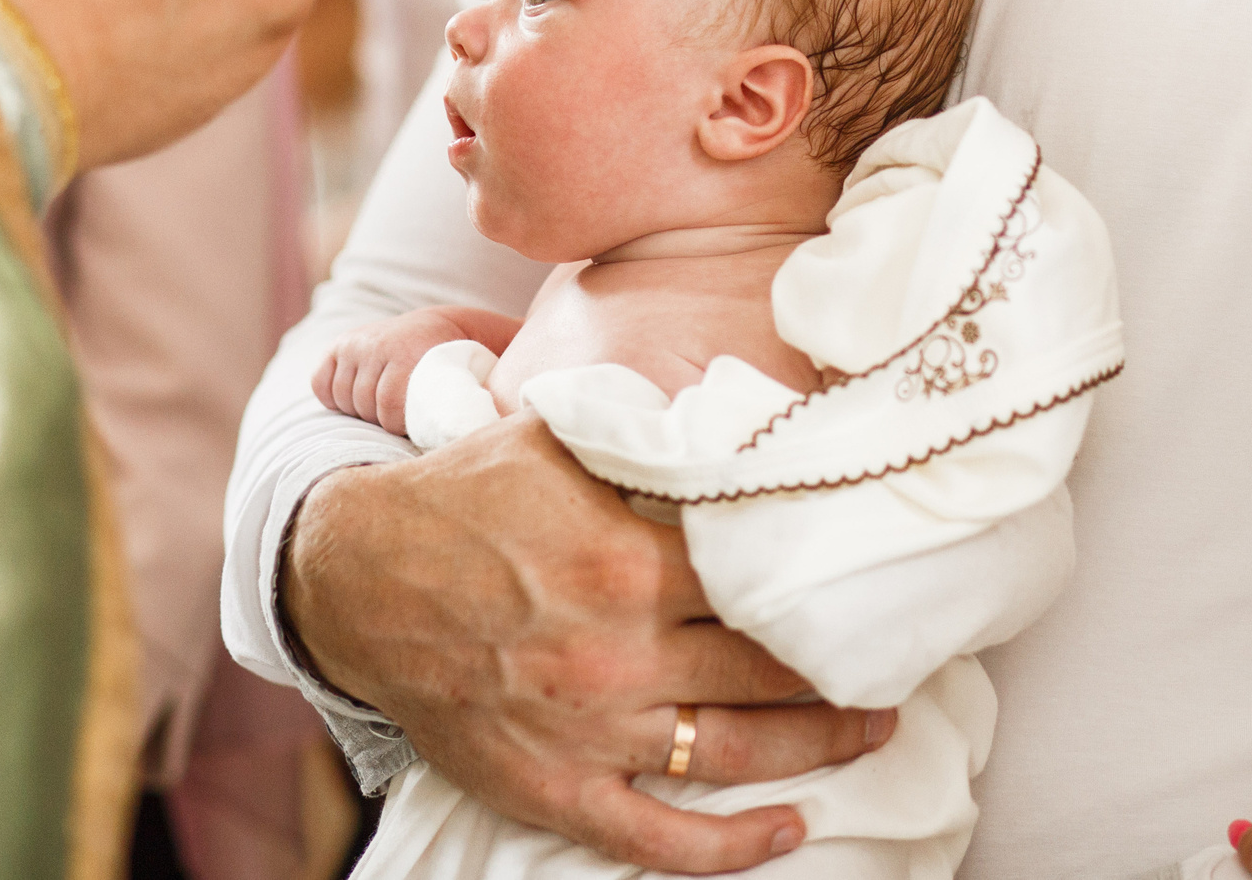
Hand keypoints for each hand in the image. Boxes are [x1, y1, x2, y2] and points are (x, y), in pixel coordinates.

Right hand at [284, 414, 895, 873]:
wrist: (354, 577)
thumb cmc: (461, 497)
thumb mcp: (554, 437)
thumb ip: (643, 434)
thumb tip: (734, 415)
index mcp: (623, 560)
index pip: (762, 580)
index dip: (827, 581)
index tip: (875, 577)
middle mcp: (615, 652)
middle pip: (768, 669)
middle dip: (845, 666)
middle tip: (896, 653)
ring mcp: (588, 731)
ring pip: (737, 752)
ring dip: (821, 747)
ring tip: (873, 727)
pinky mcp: (554, 788)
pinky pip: (660, 838)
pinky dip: (734, 846)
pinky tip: (789, 828)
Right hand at [312, 306, 522, 433]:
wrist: (452, 331)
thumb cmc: (468, 370)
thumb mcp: (481, 382)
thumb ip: (477, 407)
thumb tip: (499, 439)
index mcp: (415, 348)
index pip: (392, 411)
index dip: (405, 427)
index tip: (423, 426)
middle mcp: (381, 341)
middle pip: (367, 407)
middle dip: (386, 420)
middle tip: (409, 415)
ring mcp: (360, 342)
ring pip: (346, 399)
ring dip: (364, 410)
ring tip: (389, 406)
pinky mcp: (342, 346)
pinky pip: (323, 384)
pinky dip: (335, 396)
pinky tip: (358, 397)